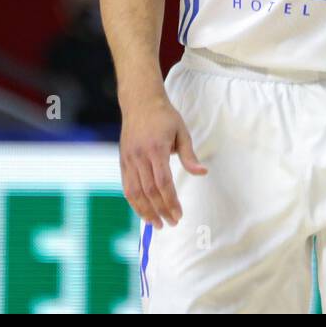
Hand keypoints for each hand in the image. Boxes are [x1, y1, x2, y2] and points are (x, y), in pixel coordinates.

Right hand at [119, 95, 206, 227]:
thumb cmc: (164, 117)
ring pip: (134, 192)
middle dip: (160, 210)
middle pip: (149, 191)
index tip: (178, 214)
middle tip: (172, 223)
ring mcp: (128, 159)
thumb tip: (202, 173)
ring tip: (156, 224)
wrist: (140, 102)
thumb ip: (189, 156)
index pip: (163, 183)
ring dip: (144, 211)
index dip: (170, 201)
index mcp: (156, 149)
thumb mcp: (182, 132)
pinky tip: (143, 211)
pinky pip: (126, 186)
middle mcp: (139, 156)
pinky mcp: (123, 160)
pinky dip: (134, 201)